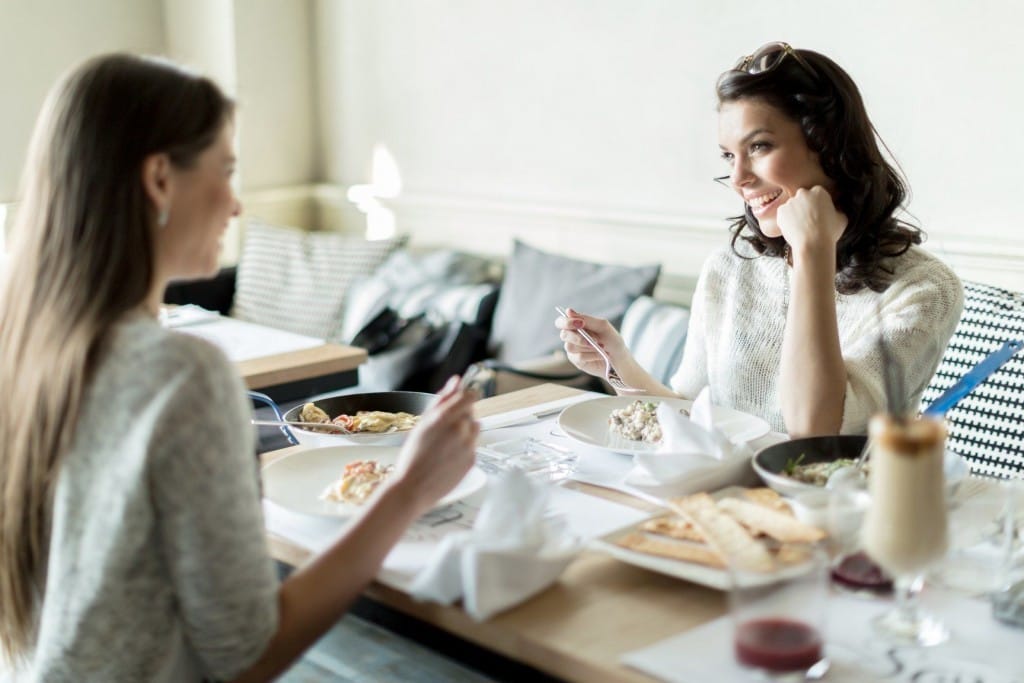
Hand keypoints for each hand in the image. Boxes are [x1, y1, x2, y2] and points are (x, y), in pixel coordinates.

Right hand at [392, 376, 478, 513]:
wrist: (413, 488)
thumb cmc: (412, 456)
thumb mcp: (422, 422)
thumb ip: (442, 399)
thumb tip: (456, 381)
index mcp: (446, 417)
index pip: (470, 395)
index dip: (466, 396)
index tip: (462, 399)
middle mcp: (461, 429)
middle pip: (471, 412)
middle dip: (461, 416)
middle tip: (442, 429)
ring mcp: (469, 445)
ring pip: (474, 428)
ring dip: (465, 431)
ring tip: (445, 444)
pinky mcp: (473, 460)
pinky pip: (473, 446)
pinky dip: (464, 448)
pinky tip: (447, 456)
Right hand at [555, 308, 629, 377]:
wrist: (619, 358)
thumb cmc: (611, 339)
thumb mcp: (602, 326)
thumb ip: (586, 319)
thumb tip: (568, 311)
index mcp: (576, 325)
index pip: (561, 322)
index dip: (566, 322)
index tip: (580, 323)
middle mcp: (572, 337)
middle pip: (564, 335)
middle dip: (578, 337)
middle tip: (594, 340)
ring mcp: (573, 350)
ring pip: (571, 347)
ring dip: (588, 346)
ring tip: (601, 346)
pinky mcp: (576, 361)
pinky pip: (579, 357)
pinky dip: (592, 354)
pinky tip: (601, 354)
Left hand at [776, 186, 846, 258]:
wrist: (812, 244)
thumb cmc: (829, 232)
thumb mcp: (842, 218)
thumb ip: (838, 210)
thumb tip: (837, 210)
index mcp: (819, 191)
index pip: (817, 194)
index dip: (818, 204)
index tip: (819, 213)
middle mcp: (803, 193)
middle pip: (803, 198)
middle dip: (805, 206)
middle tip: (809, 220)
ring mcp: (790, 202)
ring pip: (792, 206)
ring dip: (795, 213)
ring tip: (801, 227)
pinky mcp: (781, 211)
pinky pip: (783, 214)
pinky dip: (786, 220)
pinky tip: (794, 229)